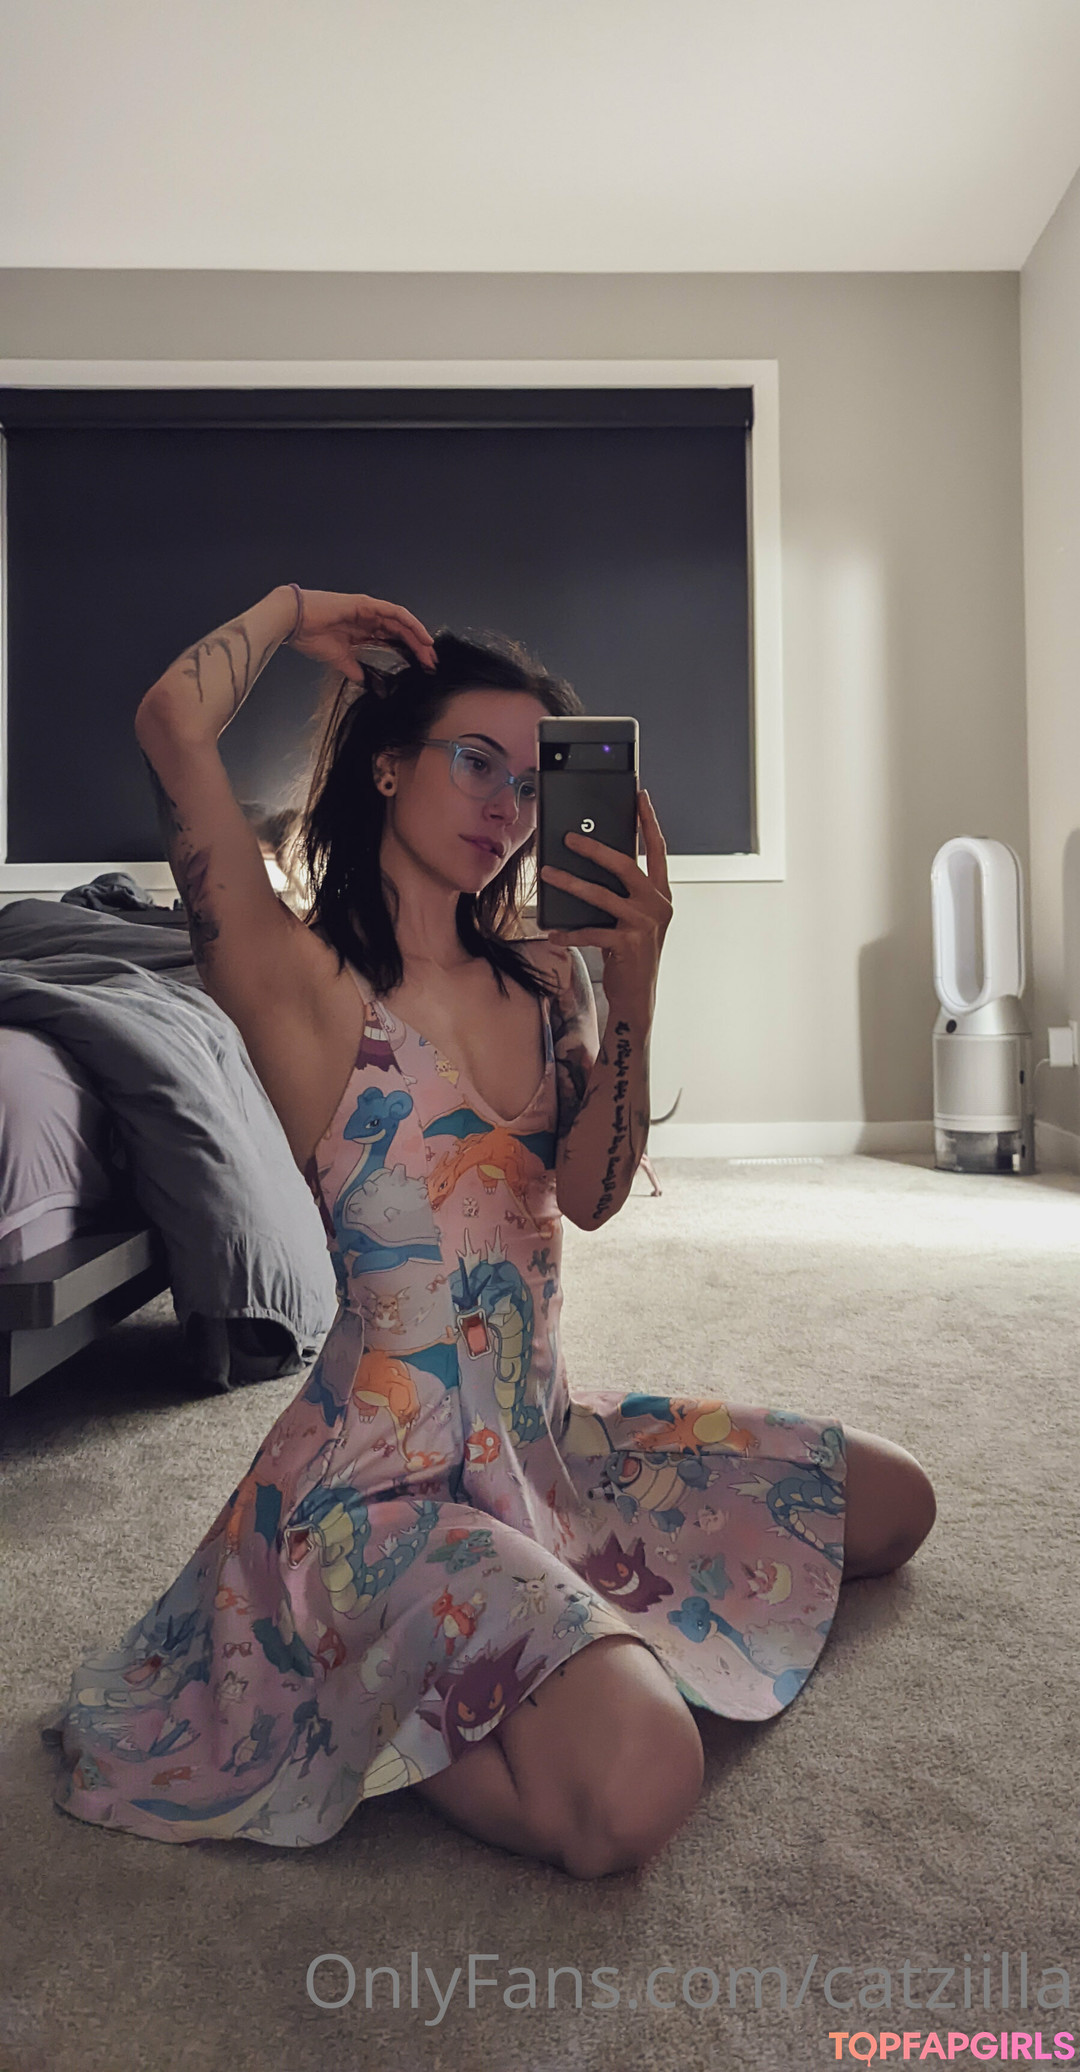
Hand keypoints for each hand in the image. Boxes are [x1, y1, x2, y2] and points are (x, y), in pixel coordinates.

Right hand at [286, 588, 437, 682]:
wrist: (293, 621)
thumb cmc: (309, 635)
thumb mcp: (337, 659)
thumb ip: (353, 668)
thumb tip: (364, 681)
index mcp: (362, 630)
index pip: (392, 640)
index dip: (408, 653)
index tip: (421, 668)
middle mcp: (368, 618)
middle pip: (400, 632)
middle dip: (418, 648)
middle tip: (431, 664)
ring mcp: (368, 609)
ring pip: (401, 622)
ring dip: (418, 637)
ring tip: (430, 653)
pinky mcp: (367, 604)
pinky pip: (395, 613)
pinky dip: (411, 624)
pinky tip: (422, 637)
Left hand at [540, 791, 672, 1019]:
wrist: (637, 995)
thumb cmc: (630, 954)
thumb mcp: (632, 919)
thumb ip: (621, 894)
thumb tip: (588, 867)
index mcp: (660, 895)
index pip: (658, 850)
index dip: (649, 822)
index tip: (640, 797)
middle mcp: (656, 906)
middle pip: (626, 866)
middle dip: (596, 849)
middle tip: (570, 838)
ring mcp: (644, 925)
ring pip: (602, 895)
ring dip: (571, 883)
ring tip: (548, 874)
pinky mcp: (627, 945)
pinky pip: (591, 931)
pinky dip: (569, 931)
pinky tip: (552, 932)